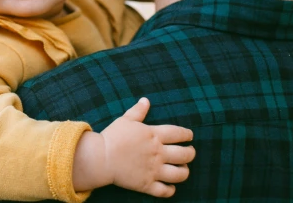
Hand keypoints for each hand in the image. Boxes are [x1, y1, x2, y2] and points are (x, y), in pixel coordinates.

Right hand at [72, 98, 194, 196]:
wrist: (101, 157)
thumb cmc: (112, 137)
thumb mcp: (125, 120)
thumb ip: (138, 111)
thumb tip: (146, 100)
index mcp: (153, 135)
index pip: (179, 134)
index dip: (187, 134)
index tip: (189, 136)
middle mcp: (158, 153)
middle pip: (185, 154)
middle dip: (191, 153)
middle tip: (189, 152)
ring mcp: (154, 170)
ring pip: (180, 174)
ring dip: (184, 172)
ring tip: (182, 169)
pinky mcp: (147, 184)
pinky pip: (165, 191)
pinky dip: (170, 190)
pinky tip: (170, 186)